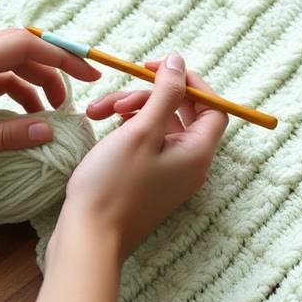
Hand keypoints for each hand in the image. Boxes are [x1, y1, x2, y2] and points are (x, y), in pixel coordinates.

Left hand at [0, 28, 100, 184]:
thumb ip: (6, 137)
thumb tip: (50, 130)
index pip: (23, 44)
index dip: (61, 56)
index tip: (88, 74)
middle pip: (19, 45)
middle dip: (54, 65)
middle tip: (82, 88)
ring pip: (8, 57)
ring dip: (35, 77)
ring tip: (55, 107)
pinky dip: (15, 85)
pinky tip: (28, 109)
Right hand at [55, 54, 228, 259]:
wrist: (88, 238)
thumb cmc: (114, 186)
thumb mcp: (142, 130)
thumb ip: (165, 92)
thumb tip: (179, 62)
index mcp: (198, 153)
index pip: (213, 106)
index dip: (190, 82)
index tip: (159, 68)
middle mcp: (190, 163)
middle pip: (182, 112)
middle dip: (149, 96)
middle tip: (121, 95)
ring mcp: (168, 173)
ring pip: (158, 124)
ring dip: (130, 109)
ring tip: (98, 111)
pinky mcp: (147, 179)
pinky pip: (145, 142)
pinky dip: (126, 127)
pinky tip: (101, 122)